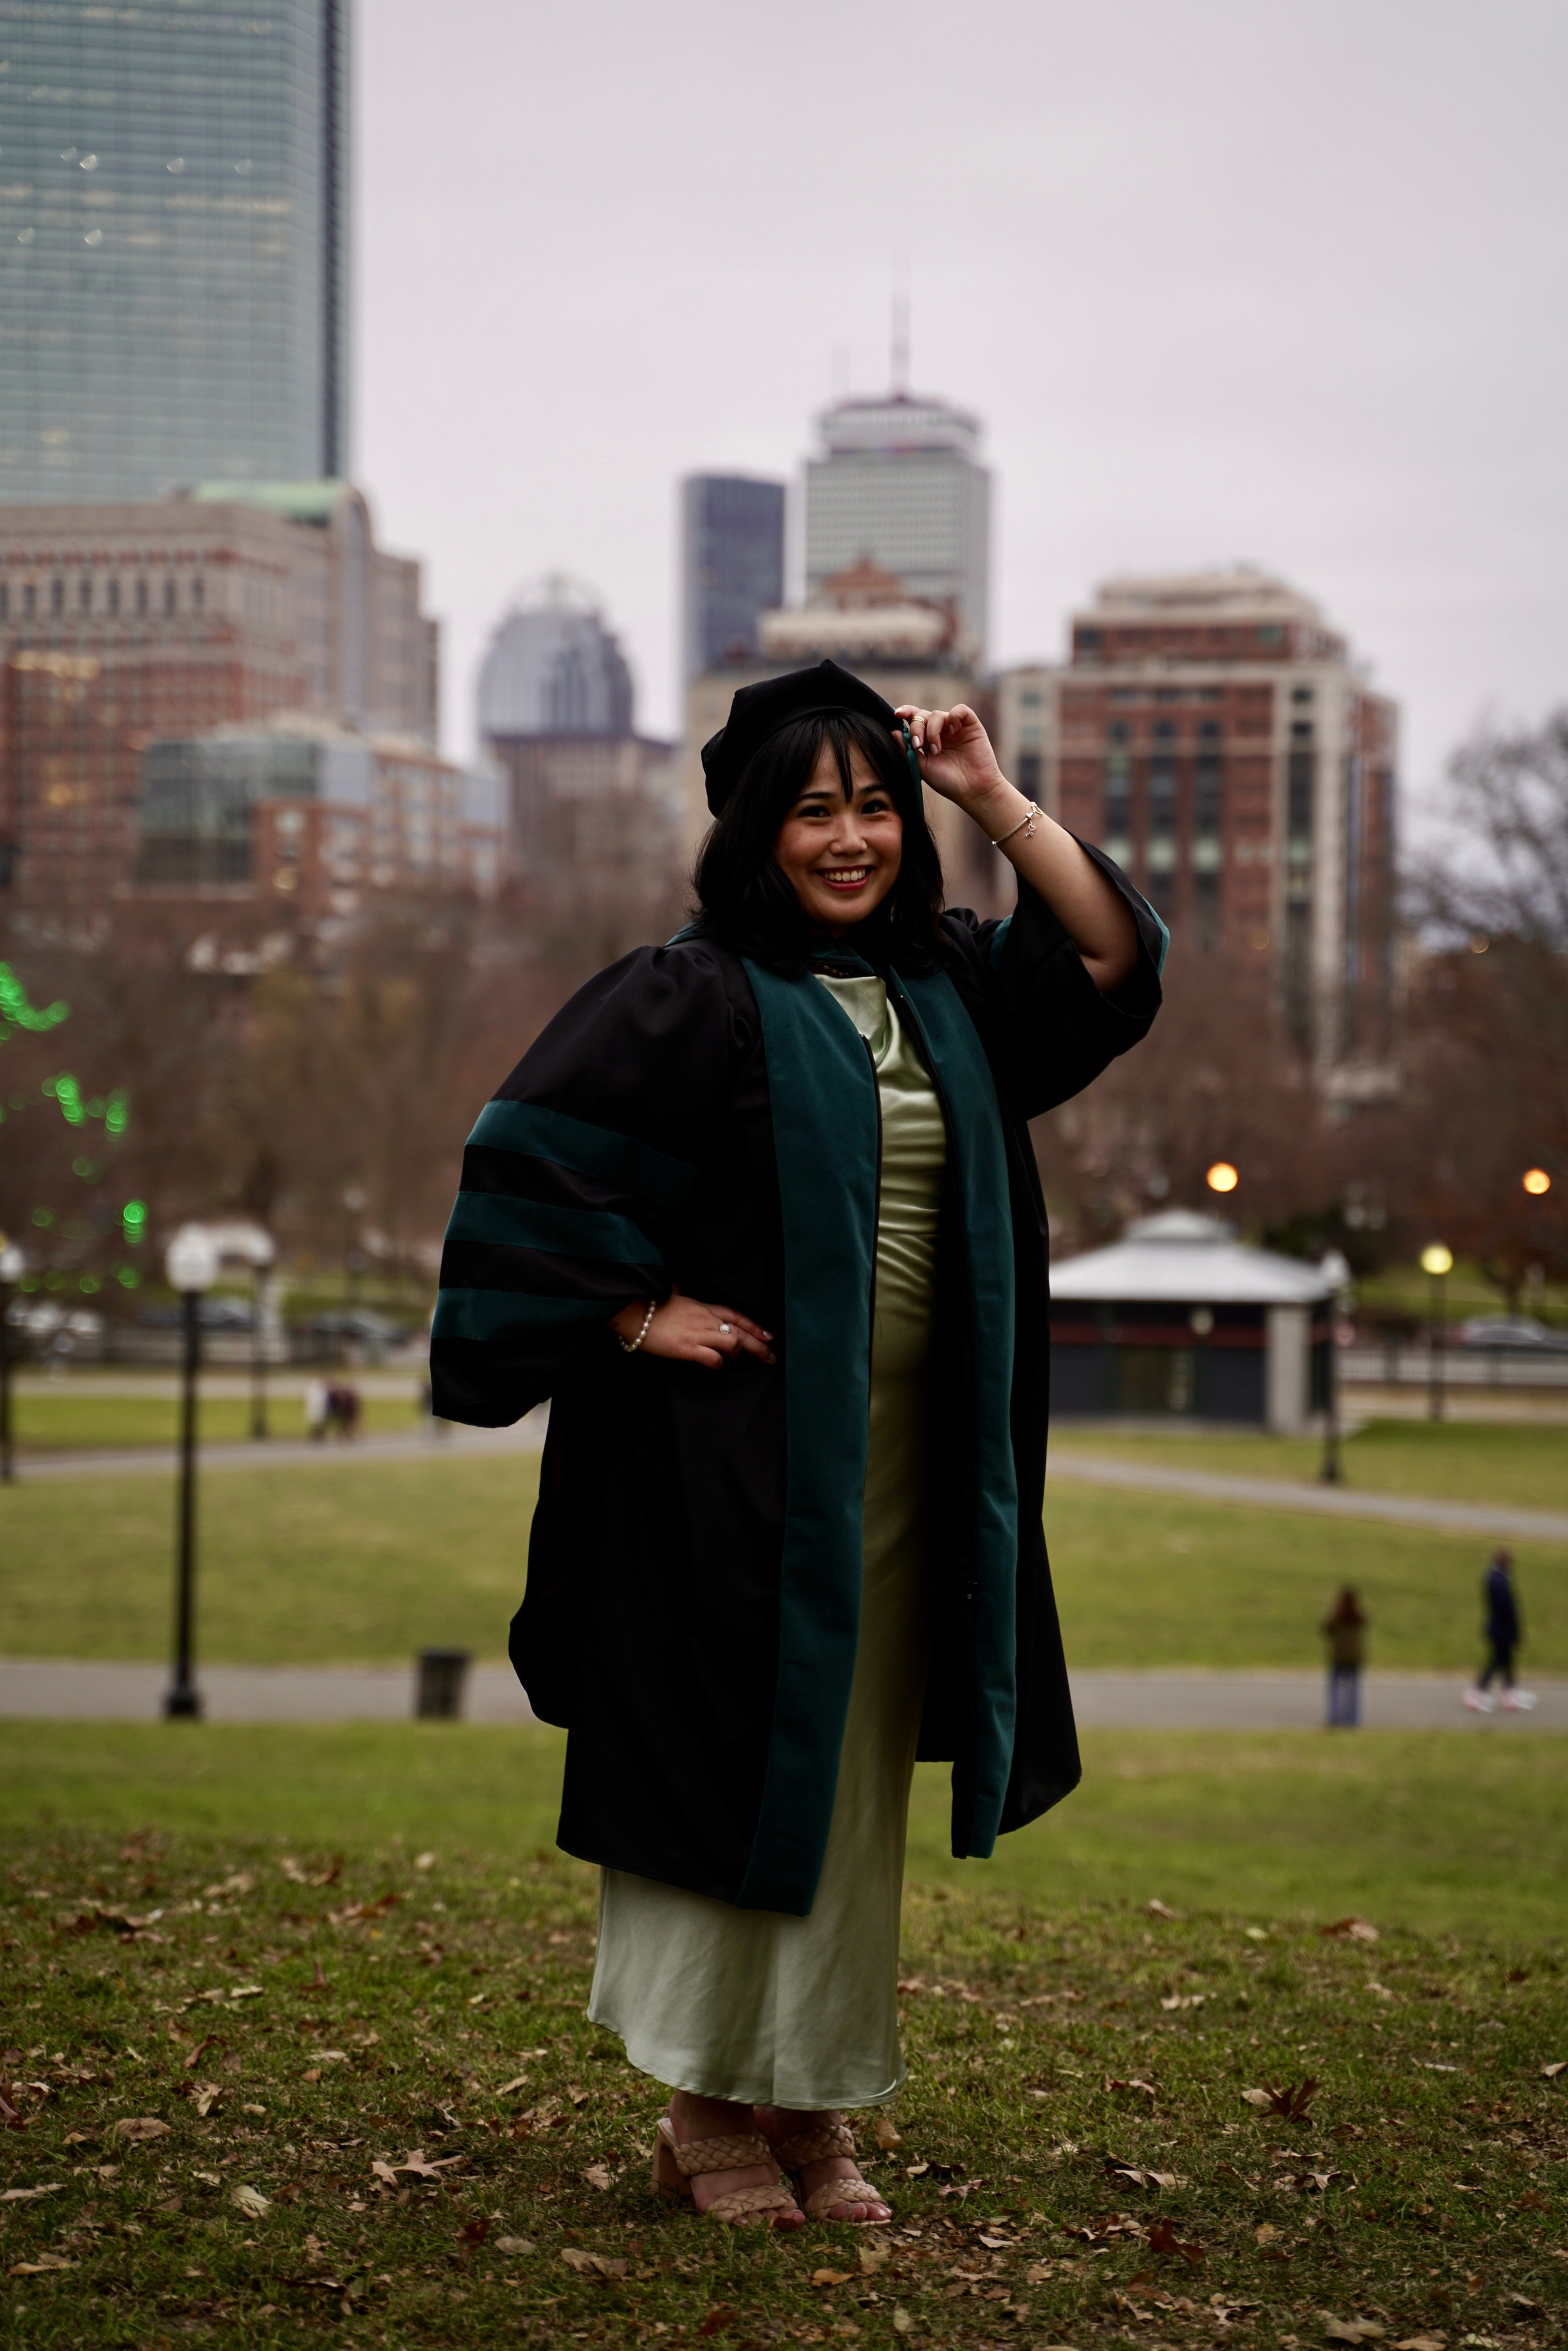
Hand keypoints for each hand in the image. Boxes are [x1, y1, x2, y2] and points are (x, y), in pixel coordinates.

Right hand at [610, 1288, 774, 1369]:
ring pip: (732, 1343)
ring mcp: (698, 1333)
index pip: (735, 1315)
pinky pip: (712, 1357)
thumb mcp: (673, 1297)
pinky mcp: (687, 1347)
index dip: (754, 1326)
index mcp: (702, 1307)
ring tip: (742, 1360)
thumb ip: (682, 1297)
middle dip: (759, 1345)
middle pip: (740, 1331)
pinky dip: (718, 1363)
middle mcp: (705, 1319)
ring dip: (740, 1353)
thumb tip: (679, 1288)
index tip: (768, 1335)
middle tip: (771, 1356)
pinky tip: (717, 1366)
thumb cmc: (650, 1306)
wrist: (633, 1311)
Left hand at [894, 703, 1010, 824]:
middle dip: (916, 727)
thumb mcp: (922, 767)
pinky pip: (961, 710)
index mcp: (927, 740)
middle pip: (922, 716)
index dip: (905, 712)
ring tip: (936, 749)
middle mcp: (940, 732)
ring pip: (938, 714)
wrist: (972, 790)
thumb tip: (893, 732)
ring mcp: (955, 728)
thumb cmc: (948, 782)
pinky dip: (954, 716)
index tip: (896, 714)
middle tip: (917, 745)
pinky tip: (952, 731)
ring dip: (932, 730)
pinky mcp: (971, 726)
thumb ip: (907, 750)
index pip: (914, 720)